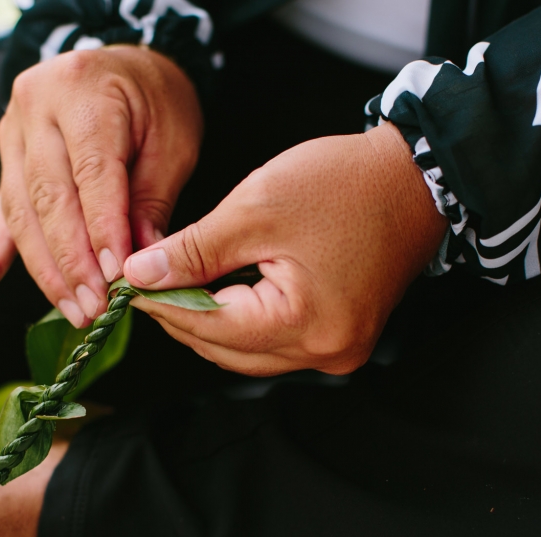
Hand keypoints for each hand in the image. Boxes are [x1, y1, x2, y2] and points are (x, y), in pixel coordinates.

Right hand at [0, 46, 203, 327]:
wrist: (125, 67)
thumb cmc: (155, 101)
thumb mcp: (172, 140)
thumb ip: (152, 199)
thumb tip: (138, 264)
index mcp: (81, 93)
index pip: (91, 175)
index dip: (102, 232)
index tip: (116, 279)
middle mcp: (35, 109)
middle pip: (48, 199)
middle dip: (71, 262)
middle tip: (95, 308)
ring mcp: (11, 135)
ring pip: (21, 213)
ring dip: (45, 271)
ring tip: (72, 312)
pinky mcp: (6, 163)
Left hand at [122, 123, 448, 375]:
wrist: (413, 179)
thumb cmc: (344, 184)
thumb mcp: (255, 209)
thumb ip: (192, 250)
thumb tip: (140, 275)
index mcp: (305, 323)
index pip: (210, 328)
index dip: (162, 306)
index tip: (127, 284)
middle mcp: (325, 352)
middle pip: (228, 350)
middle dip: (182, 320)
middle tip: (146, 286)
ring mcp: (338, 351)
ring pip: (249, 353)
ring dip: (211, 325)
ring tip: (177, 287)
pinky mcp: (342, 339)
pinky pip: (276, 344)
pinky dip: (244, 323)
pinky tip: (221, 296)